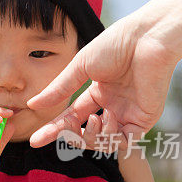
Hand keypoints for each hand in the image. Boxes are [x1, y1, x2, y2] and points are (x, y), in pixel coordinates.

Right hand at [25, 14, 179, 147]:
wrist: (148, 38)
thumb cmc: (116, 45)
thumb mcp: (80, 67)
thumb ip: (59, 89)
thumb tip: (33, 104)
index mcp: (98, 93)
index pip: (72, 117)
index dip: (54, 130)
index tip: (35, 140)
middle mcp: (113, 106)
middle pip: (86, 134)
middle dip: (73, 136)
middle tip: (68, 128)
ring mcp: (129, 114)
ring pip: (105, 142)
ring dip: (93, 136)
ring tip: (94, 118)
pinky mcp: (145, 119)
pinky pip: (125, 142)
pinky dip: (112, 137)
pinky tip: (109, 118)